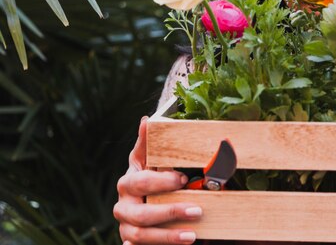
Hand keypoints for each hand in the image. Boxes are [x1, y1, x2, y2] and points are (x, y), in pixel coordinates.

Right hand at [114, 116, 202, 244]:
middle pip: (141, 212)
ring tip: (191, 235)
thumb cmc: (152, 177)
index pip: (141, 181)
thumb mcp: (151, 160)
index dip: (161, 181)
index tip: (181, 179)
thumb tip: (147, 120)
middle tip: (196, 210)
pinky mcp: (131, 240)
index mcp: (129, 180)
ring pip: (140, 234)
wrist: (148, 203)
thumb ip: (149, 143)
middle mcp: (123, 204)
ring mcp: (126, 225)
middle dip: (169, 212)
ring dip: (167, 236)